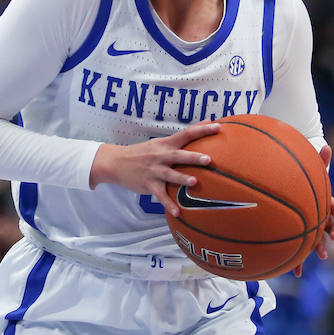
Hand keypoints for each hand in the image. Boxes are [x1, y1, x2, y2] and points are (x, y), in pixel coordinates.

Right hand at [90, 121, 220, 216]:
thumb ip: (183, 136)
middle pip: (178, 156)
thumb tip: (206, 122)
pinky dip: (168, 204)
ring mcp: (153, 171)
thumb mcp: (160, 142)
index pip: (185, 134)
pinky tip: (177, 212)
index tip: (217, 126)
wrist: (115, 162)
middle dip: (192, 157)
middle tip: (208, 159)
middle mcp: (160, 156)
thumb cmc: (142, 153)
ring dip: (181, 178)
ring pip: (169, 175)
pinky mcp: (148, 184)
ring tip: (193, 182)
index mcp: (164, 144)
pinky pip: (160, 195)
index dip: (201, 130)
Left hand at [294, 144, 333, 276]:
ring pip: (315, 241)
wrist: (293, 199)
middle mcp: (318, 218)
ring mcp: (309, 230)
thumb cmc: (304, 186)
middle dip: (333, 232)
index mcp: (323, 205)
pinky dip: (297, 262)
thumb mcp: (310, 175)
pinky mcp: (298, 239)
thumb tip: (325, 145)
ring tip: (323, 255)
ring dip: (319, 248)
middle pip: (328, 226)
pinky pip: (297, 252)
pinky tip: (296, 273)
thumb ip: (318, 162)